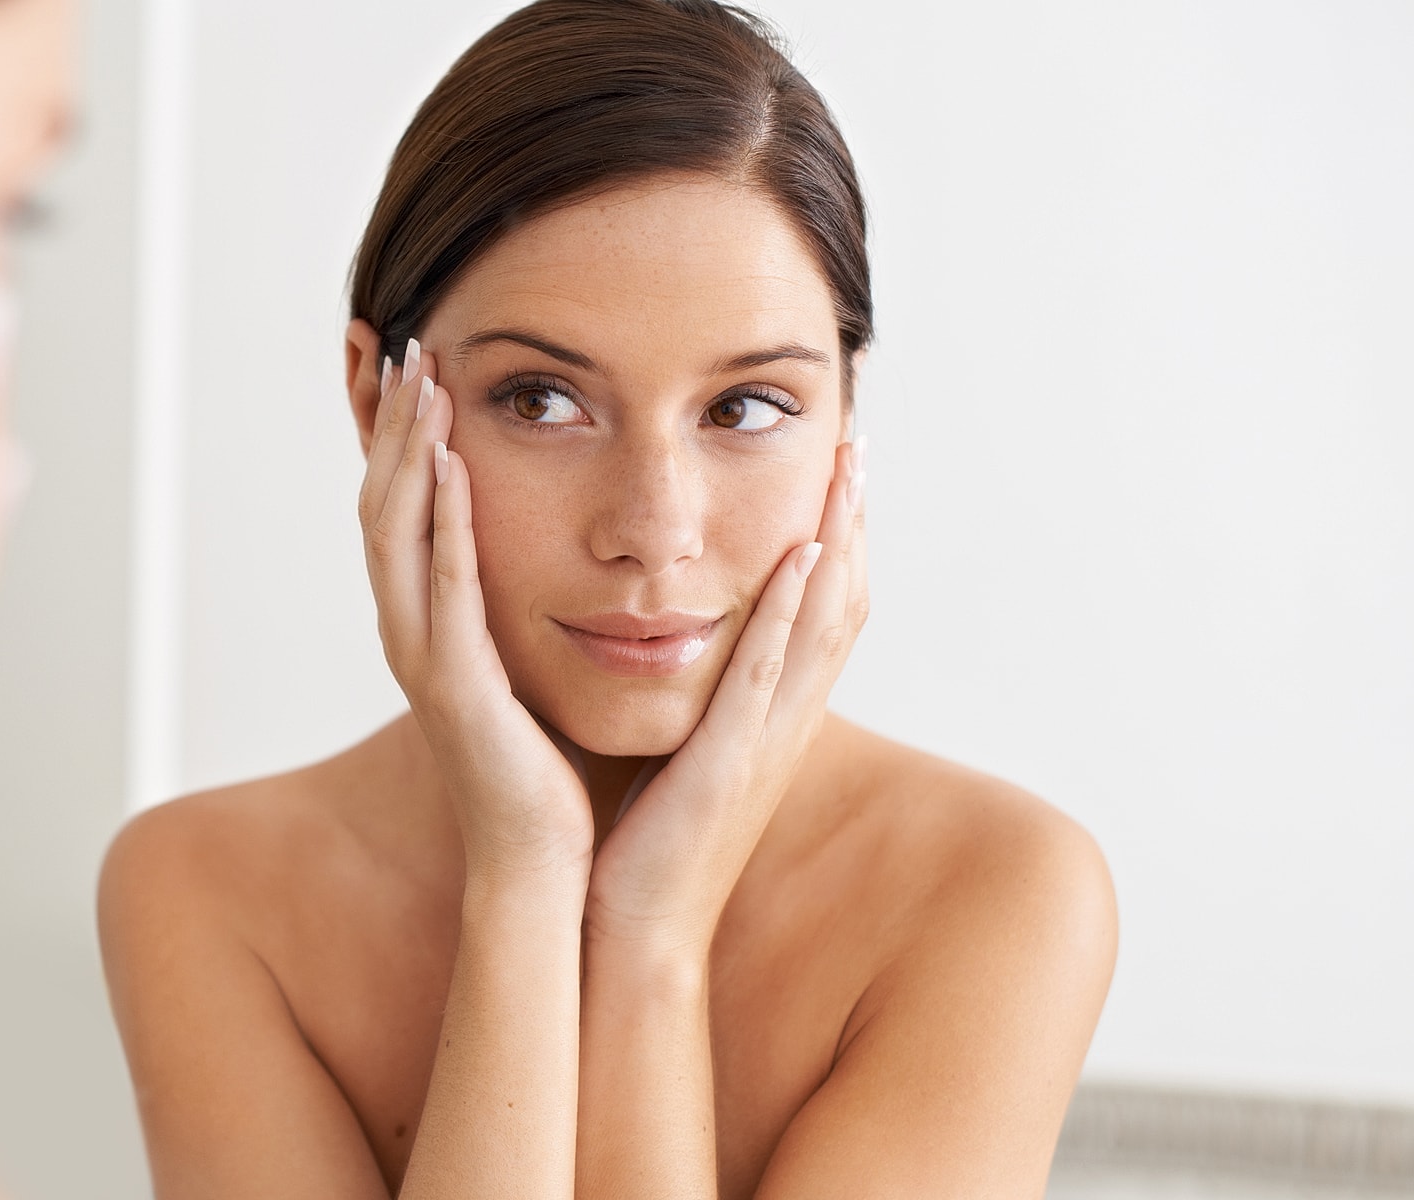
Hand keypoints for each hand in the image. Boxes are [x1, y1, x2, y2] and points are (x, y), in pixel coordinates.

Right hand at [359, 339, 592, 879]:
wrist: (547, 863)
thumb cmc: (547, 771)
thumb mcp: (529, 663)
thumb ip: (522, 605)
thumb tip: (554, 545)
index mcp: (429, 624)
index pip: (399, 507)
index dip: (395, 435)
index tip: (410, 363)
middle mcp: (410, 632)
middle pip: (382, 502)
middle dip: (390, 421)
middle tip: (401, 342)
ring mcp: (422, 658)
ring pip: (396, 533)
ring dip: (407, 451)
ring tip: (422, 379)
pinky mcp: (453, 687)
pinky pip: (442, 588)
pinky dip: (441, 522)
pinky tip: (450, 465)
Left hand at [584, 437, 869, 953]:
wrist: (631, 928)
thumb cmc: (642, 843)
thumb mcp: (679, 751)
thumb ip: (692, 696)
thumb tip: (673, 639)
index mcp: (768, 717)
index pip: (819, 613)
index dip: (838, 539)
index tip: (837, 468)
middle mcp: (782, 723)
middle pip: (841, 605)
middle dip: (853, 521)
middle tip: (857, 444)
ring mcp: (765, 744)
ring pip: (821, 629)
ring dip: (839, 546)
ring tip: (845, 473)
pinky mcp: (731, 765)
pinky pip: (767, 676)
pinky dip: (788, 615)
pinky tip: (798, 559)